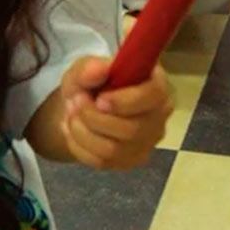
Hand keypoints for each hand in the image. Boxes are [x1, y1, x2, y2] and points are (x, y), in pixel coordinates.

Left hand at [56, 57, 171, 170]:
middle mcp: (158, 117)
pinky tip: (74, 129)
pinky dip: (79, 145)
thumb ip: (90, 67)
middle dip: (94, 117)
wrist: (83, 108)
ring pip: (113, 150)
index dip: (125, 101)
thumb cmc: (93, 83)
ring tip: (72, 114)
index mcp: (157, 86)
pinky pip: (101, 162)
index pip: (154, 97)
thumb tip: (100, 70)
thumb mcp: (84, 68)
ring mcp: (146, 143)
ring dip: (83, 131)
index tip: (99, 99)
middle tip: (75, 101)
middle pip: (132, 130)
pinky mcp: (130, 162)